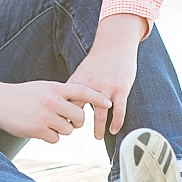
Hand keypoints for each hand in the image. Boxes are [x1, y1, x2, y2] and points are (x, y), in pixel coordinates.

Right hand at [0, 76, 110, 143]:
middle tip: (69, 121)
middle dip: (77, 122)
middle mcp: (52, 100)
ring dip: (61, 130)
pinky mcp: (38, 130)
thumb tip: (78, 107)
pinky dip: (49, 137)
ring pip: (68, 130)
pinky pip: (55, 139)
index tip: (108, 103)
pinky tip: (38, 129)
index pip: (83, 92)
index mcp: (55, 88)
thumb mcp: (43, 88)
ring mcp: (45, 116)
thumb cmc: (22, 95)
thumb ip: (60, 94)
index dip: (97, 98)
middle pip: (80, 117)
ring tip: (47, 123)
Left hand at [66, 13, 146, 138]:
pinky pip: (119, 111)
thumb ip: (73, 88)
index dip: (62, 117)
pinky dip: (116, 123)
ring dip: (98, 129)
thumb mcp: (81, 72)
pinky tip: (114, 130)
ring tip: (98, 137)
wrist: (115, 45)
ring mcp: (106, 88)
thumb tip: (61, 105)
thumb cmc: (98, 61)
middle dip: (76, 124)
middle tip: (77, 133)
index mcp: (77, 82)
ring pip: (100, 115)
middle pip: (80, 112)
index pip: (65, 105)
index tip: (61, 125)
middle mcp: (90, 86)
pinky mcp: (121, 89)